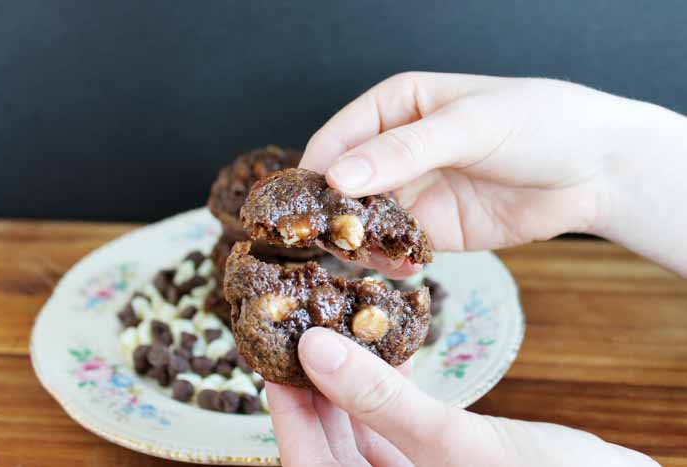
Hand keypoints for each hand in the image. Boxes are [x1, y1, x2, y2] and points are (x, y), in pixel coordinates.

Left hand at [267, 327, 658, 466]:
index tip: (272, 352)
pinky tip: (388, 347)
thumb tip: (316, 351)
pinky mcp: (437, 457)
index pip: (309, 461)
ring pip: (362, 425)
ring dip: (351, 379)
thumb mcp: (456, 447)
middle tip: (301, 326)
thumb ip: (383, 401)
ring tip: (337, 325)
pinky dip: (390, 384)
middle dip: (315, 385)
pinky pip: (398, 420)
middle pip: (329, 441)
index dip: (287, 408)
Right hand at [300, 72, 686, 276]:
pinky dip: (391, 259)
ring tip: (365, 258)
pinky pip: (396, 247)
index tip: (306, 204)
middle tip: (328, 241)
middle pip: (344, 184)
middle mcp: (396, 150)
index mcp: (396, 107)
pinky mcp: (432, 229)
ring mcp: (413, 191)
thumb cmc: (537, 124)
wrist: (592, 171)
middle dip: (334, 213)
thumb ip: (404, 150)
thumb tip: (338, 176)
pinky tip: (404, 266)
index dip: (318, 170)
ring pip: (365, 220)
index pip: (338, 137)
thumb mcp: (469, 125)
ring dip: (360, 241)